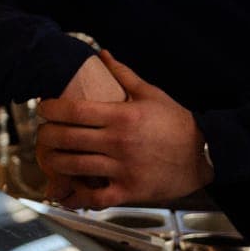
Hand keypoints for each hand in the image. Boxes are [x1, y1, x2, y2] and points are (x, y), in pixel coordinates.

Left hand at [35, 51, 212, 207]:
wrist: (207, 154)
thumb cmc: (178, 123)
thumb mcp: (151, 94)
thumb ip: (123, 74)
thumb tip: (102, 53)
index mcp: (122, 116)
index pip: (73, 111)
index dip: (50, 109)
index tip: (43, 109)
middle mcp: (119, 142)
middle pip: (66, 138)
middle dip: (46, 135)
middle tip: (42, 133)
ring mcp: (124, 168)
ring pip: (74, 167)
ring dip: (54, 162)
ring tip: (49, 156)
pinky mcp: (130, 190)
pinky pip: (95, 197)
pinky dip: (77, 196)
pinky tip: (69, 189)